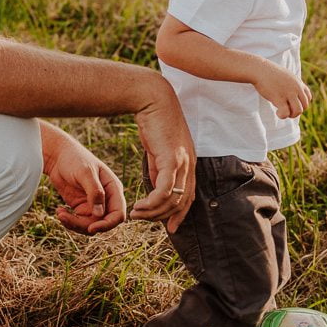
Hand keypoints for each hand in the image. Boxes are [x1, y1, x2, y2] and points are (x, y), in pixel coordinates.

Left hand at [41, 124, 125, 234]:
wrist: (58, 156)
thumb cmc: (75, 159)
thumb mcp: (85, 173)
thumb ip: (95, 192)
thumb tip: (100, 214)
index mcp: (113, 189)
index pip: (118, 214)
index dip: (107, 224)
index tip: (91, 228)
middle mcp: (106, 199)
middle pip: (103, 223)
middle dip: (85, 226)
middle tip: (66, 218)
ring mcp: (93, 205)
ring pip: (90, 225)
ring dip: (74, 225)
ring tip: (60, 214)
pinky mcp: (81, 207)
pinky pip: (79, 222)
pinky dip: (69, 221)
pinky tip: (59, 211)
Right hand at [130, 76, 195, 231]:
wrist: (152, 99)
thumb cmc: (154, 121)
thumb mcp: (158, 150)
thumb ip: (159, 169)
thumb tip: (157, 187)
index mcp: (188, 163)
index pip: (189, 196)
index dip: (180, 214)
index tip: (170, 227)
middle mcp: (189, 164)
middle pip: (182, 202)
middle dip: (163, 216)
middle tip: (143, 219)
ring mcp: (183, 162)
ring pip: (172, 199)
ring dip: (154, 211)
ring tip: (136, 214)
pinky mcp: (172, 158)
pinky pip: (164, 190)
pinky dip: (152, 202)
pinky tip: (139, 205)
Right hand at [253, 60, 311, 118]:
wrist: (259, 69)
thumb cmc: (269, 73)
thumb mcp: (285, 76)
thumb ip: (291, 83)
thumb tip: (292, 92)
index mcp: (298, 83)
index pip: (308, 98)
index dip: (301, 104)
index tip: (292, 104)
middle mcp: (296, 88)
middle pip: (305, 106)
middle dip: (296, 111)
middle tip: (286, 109)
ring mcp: (288, 93)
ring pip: (298, 111)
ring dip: (291, 115)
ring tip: (282, 111)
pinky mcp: (279, 98)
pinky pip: (286, 112)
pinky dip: (282, 115)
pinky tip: (277, 112)